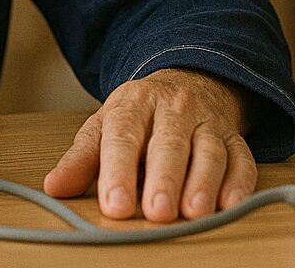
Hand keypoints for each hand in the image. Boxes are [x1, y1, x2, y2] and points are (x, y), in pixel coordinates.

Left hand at [42, 68, 256, 222]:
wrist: (188, 81)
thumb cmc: (140, 115)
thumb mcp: (105, 126)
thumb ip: (82, 159)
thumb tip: (54, 186)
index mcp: (134, 103)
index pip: (124, 135)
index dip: (118, 170)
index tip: (114, 203)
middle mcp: (174, 108)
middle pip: (169, 143)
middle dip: (164, 178)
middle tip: (157, 211)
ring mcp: (207, 121)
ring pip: (208, 150)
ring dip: (203, 182)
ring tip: (194, 212)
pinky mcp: (234, 137)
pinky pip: (241, 158)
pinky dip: (239, 183)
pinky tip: (231, 205)